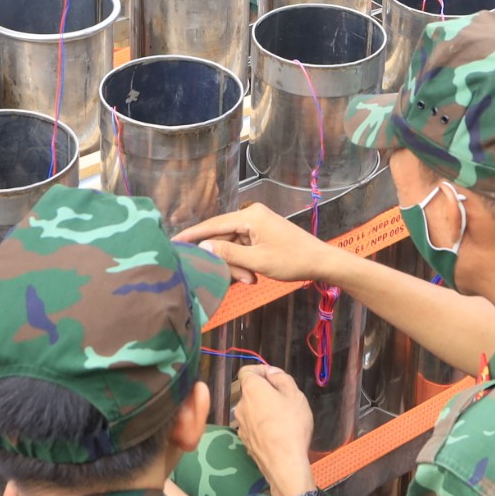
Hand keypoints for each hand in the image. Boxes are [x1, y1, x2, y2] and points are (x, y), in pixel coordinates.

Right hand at [178, 202, 339, 285]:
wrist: (321, 261)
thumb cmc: (292, 260)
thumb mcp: (258, 261)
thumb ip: (228, 254)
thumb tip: (203, 247)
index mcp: (249, 216)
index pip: (213, 224)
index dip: (192, 235)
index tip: (173, 242)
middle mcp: (251, 215)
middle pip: (223, 238)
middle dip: (227, 261)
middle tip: (241, 280)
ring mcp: (257, 224)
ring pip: (233, 246)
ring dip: (238, 266)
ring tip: (251, 280)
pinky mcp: (262, 233)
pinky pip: (243, 247)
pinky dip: (245, 263)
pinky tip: (253, 275)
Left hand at [232, 365, 316, 495]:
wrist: (284, 463)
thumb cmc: (291, 425)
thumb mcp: (295, 395)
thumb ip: (282, 378)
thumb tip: (271, 372)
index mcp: (251, 389)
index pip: (247, 370)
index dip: (262, 370)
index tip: (276, 377)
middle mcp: (240, 405)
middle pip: (250, 391)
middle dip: (266, 391)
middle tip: (285, 399)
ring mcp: (240, 425)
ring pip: (252, 409)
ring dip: (264, 409)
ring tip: (284, 418)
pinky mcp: (245, 441)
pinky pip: (253, 425)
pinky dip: (262, 425)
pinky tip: (277, 433)